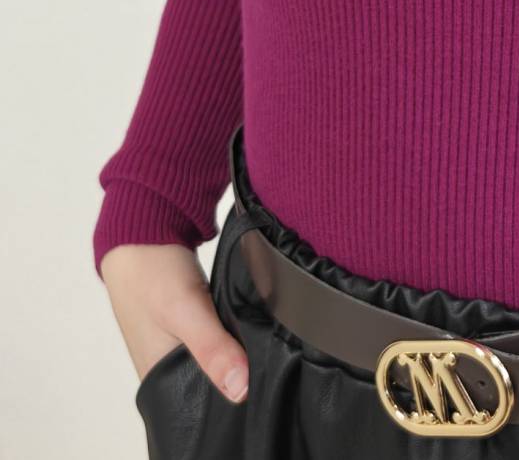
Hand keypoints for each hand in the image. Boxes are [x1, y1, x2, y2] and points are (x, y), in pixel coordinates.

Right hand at [99, 242, 249, 402]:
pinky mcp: (186, 323)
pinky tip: (241, 324)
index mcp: (156, 377)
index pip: (202, 404)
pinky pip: (214, 336)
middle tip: (259, 352)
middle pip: (211, 380)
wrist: (145, 227)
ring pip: (215, 357)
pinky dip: (227, 332)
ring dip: (232, 350)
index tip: (260, 383)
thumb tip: (241, 390)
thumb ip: (212, 348)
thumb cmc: (152, 270)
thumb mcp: (186, 310)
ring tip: (252, 338)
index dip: (231, 396)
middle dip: (235, 370)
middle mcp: (164, 365)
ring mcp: (174, 343)